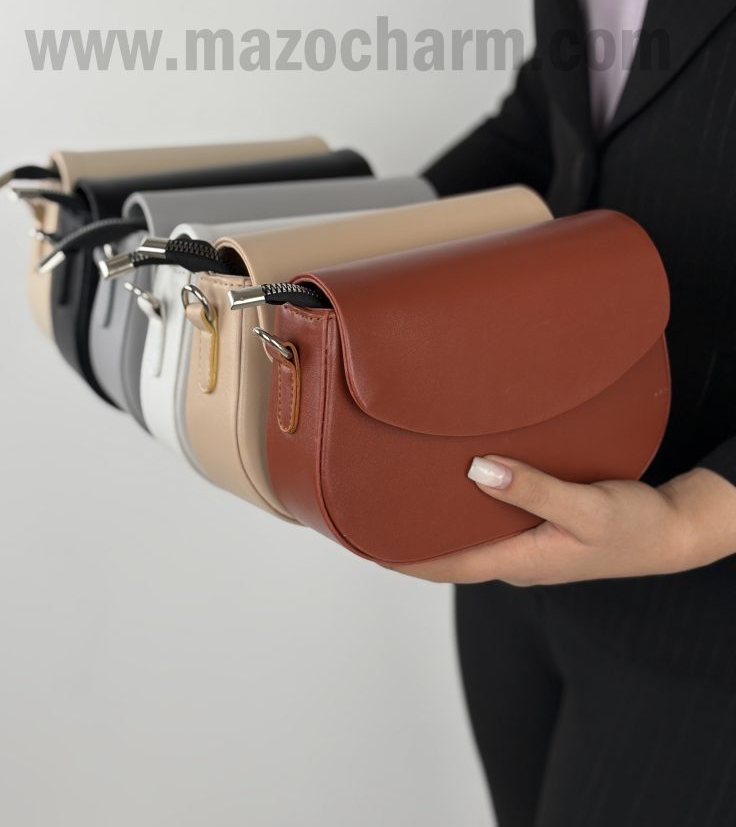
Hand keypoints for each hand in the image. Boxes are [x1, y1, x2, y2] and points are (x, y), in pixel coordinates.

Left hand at [387, 458, 735, 584]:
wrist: (672, 532)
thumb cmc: (635, 526)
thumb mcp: (586, 507)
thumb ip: (533, 490)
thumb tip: (478, 470)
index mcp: (520, 562)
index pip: (446, 565)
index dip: (403, 557)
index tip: (365, 542)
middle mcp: (517, 559)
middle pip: (450, 554)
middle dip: (410, 539)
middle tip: (371, 511)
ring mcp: (528, 547)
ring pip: (469, 537)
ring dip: (436, 524)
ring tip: (401, 497)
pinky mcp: (540, 531)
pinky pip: (491, 523)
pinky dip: (466, 510)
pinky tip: (459, 486)